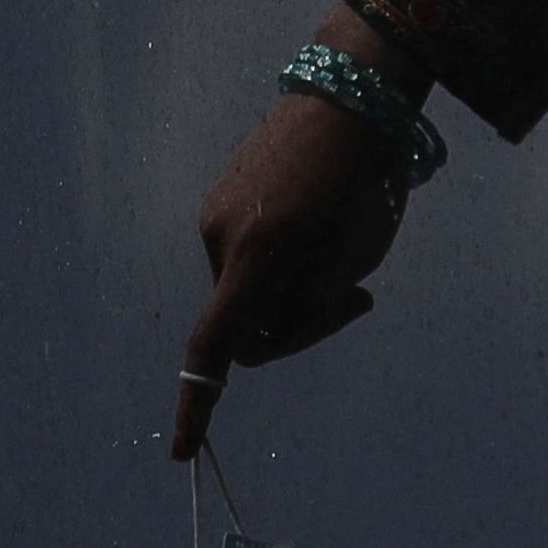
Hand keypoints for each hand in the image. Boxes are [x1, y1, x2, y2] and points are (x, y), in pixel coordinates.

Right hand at [172, 16, 420, 457]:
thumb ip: (307, 306)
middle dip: (298, 325)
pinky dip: (282, 256)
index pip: (216, 348)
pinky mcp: (223, 196)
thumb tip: (268, 325)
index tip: (184, 452)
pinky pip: (248, 253)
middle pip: (248, 324)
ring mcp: (215, 213)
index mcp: (257, 255)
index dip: (199, 406)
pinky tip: (322, 219)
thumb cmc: (364, 183)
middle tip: (360, 298)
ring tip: (347, 247)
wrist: (350, 94)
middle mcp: (221, 235)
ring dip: (294, 287)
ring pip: (249, 287)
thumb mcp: (352, 258)